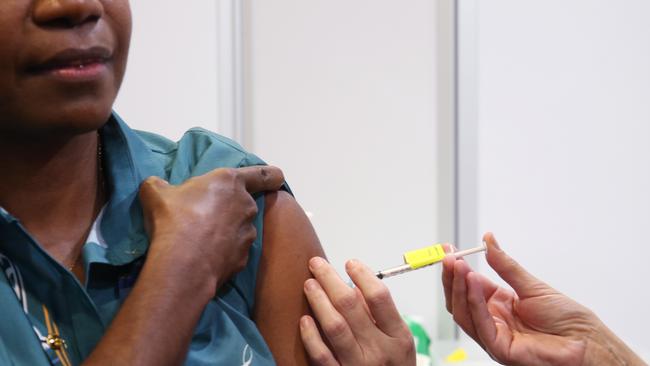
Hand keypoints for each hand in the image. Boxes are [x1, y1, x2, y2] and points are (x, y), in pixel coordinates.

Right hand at [139, 166, 283, 289]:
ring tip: (200, 239)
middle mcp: (245, 206)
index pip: (264, 175)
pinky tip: (204, 256)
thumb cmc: (174, 219)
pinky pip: (234, 250)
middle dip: (229, 207)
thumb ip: (159, 185)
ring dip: (226, 231)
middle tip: (204, 215)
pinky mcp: (243, 258)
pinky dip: (224, 252)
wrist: (183, 262)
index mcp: (230, 182)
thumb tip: (156, 185)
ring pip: (240, 228)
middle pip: (245, 203)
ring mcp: (248, 234)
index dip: (272, 176)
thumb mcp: (156, 193)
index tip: (277, 178)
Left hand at [300, 257, 415, 365]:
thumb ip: (380, 315)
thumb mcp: (398, 343)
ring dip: (319, 301)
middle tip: (317, 264)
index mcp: (398, 338)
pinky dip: (310, 336)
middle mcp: (380, 352)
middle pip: (351, 306)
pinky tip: (304, 319)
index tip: (350, 263)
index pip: (380, 297)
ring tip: (309, 284)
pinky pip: (321, 356)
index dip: (362, 275)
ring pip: (334, 327)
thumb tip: (356, 285)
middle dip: (331, 280)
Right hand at [442, 232, 643, 365]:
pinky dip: (473, 302)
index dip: (456, 270)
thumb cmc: (566, 319)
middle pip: (459, 301)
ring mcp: (494, 336)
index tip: (449, 251)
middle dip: (451, 278)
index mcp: (497, 305)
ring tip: (459, 265)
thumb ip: (505, 265)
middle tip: (449, 256)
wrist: (587, 341)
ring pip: (464, 313)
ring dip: (458, 287)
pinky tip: (473, 283)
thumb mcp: (531, 284)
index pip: (467, 287)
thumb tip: (488, 241)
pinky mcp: (500, 349)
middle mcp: (492, 321)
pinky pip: (480, 325)